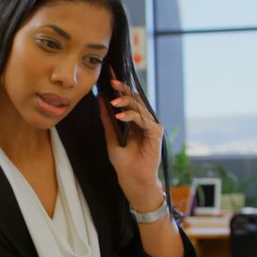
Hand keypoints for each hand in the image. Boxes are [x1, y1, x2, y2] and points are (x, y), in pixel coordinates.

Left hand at [97, 78, 162, 201]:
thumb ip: (107, 120)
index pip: (128, 100)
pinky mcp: (156, 132)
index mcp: (135, 120)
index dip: (120, 88)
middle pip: (135, 99)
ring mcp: (151, 125)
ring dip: (126, 102)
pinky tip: (120, 116)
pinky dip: (132, 116)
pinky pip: (144, 119)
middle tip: (112, 81)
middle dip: (123, 89)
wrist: (132, 179)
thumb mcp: (111, 137)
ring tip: (113, 102)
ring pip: (140, 106)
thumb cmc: (124, 162)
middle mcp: (144, 121)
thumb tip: (100, 100)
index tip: (110, 77)